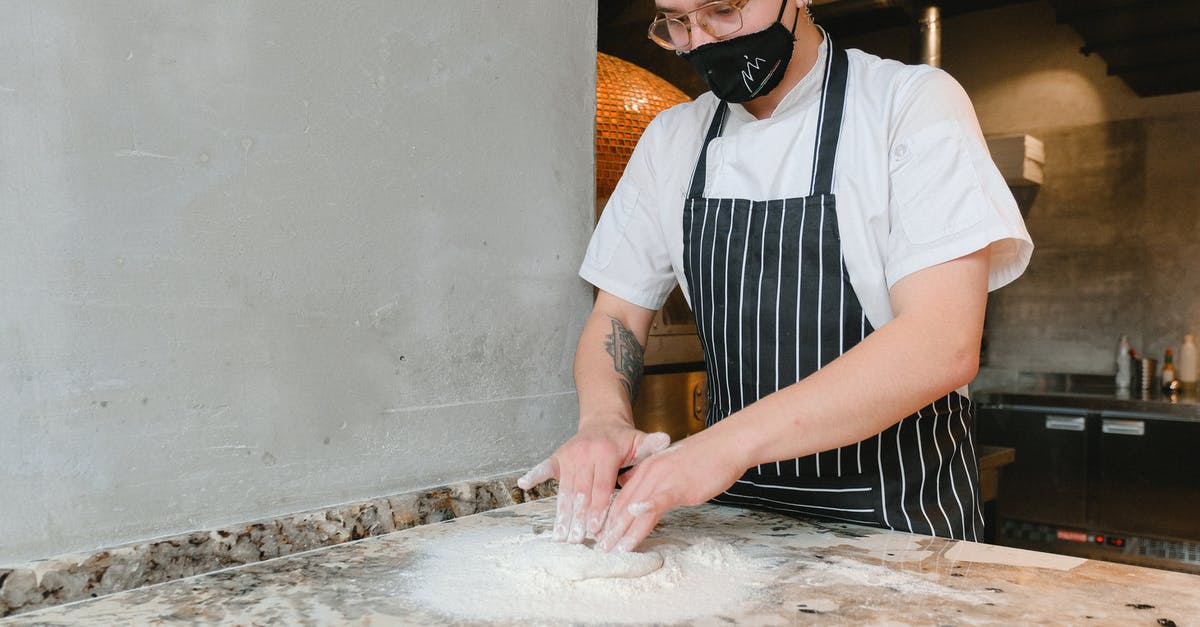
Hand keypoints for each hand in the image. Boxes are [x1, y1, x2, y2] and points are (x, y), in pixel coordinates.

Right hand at [517, 424, 670, 543]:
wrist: (603, 421)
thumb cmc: (624, 438)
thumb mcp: (641, 440)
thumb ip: (652, 445)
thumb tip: (666, 441)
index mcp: (604, 452)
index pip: (600, 486)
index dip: (597, 508)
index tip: (593, 529)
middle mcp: (583, 453)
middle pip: (580, 492)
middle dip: (577, 518)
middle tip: (575, 540)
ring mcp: (568, 455)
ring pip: (564, 488)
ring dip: (561, 513)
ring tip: (560, 535)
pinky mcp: (557, 456)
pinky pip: (544, 467)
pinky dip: (533, 475)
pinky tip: (523, 484)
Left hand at [595, 430, 745, 551]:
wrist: (726, 445)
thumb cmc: (702, 457)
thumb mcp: (669, 463)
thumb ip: (649, 475)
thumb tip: (629, 482)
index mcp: (646, 468)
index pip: (622, 497)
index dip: (610, 518)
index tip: (602, 535)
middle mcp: (650, 472)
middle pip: (625, 505)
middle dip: (612, 529)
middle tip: (603, 548)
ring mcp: (664, 479)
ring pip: (638, 506)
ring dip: (625, 529)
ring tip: (615, 547)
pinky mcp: (679, 485)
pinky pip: (660, 499)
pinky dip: (647, 508)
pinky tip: (637, 516)